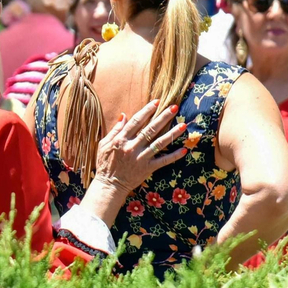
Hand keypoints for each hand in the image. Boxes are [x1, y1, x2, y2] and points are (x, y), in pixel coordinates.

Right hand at [80, 99, 186, 221]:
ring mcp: (140, 158)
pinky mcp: (147, 169)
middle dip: (163, 117)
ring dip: (172, 134)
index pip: (136, 121)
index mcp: (120, 139)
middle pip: (150, 129)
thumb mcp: (104, 144)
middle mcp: (132, 147)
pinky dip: (173, 156)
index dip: (147, 111)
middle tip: (174, 107)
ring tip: (183, 125)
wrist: (109, 186)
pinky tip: (183, 150)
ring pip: (159, 143)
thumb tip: (124, 115)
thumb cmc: (105, 163)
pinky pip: (163, 161)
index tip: (156, 102)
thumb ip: (115, 130)